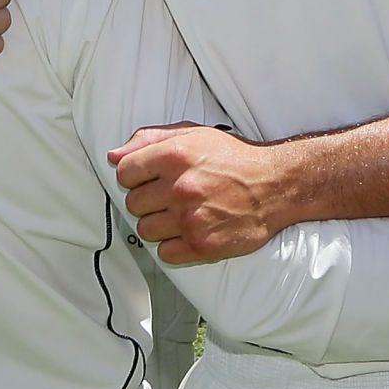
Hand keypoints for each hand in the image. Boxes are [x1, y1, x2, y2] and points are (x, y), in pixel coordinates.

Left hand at [109, 123, 290, 263]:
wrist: (275, 186)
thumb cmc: (233, 158)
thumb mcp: (193, 135)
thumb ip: (149, 139)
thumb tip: (113, 156)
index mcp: (175, 155)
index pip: (125, 172)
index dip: (134, 176)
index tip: (148, 178)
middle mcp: (180, 187)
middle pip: (132, 203)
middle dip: (147, 200)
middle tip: (169, 196)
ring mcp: (191, 219)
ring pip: (145, 230)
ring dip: (158, 224)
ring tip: (179, 214)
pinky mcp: (202, 246)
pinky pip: (164, 253)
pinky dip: (173, 245)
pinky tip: (189, 231)